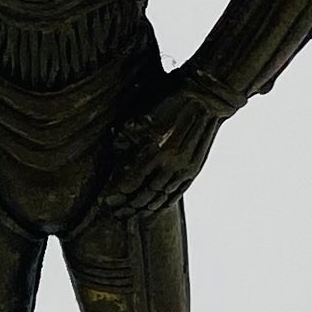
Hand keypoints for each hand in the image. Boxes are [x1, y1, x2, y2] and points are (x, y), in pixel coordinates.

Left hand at [96, 81, 225, 218]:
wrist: (205, 98)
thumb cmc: (171, 100)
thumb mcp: (144, 115)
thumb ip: (128, 135)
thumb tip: (115, 148)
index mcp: (157, 151)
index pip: (132, 182)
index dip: (118, 194)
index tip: (106, 200)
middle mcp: (171, 164)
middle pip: (146, 194)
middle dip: (129, 205)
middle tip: (115, 212)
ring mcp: (185, 169)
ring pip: (161, 197)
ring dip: (145, 207)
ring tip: (131, 214)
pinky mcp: (194, 169)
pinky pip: (177, 193)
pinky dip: (164, 203)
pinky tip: (154, 209)